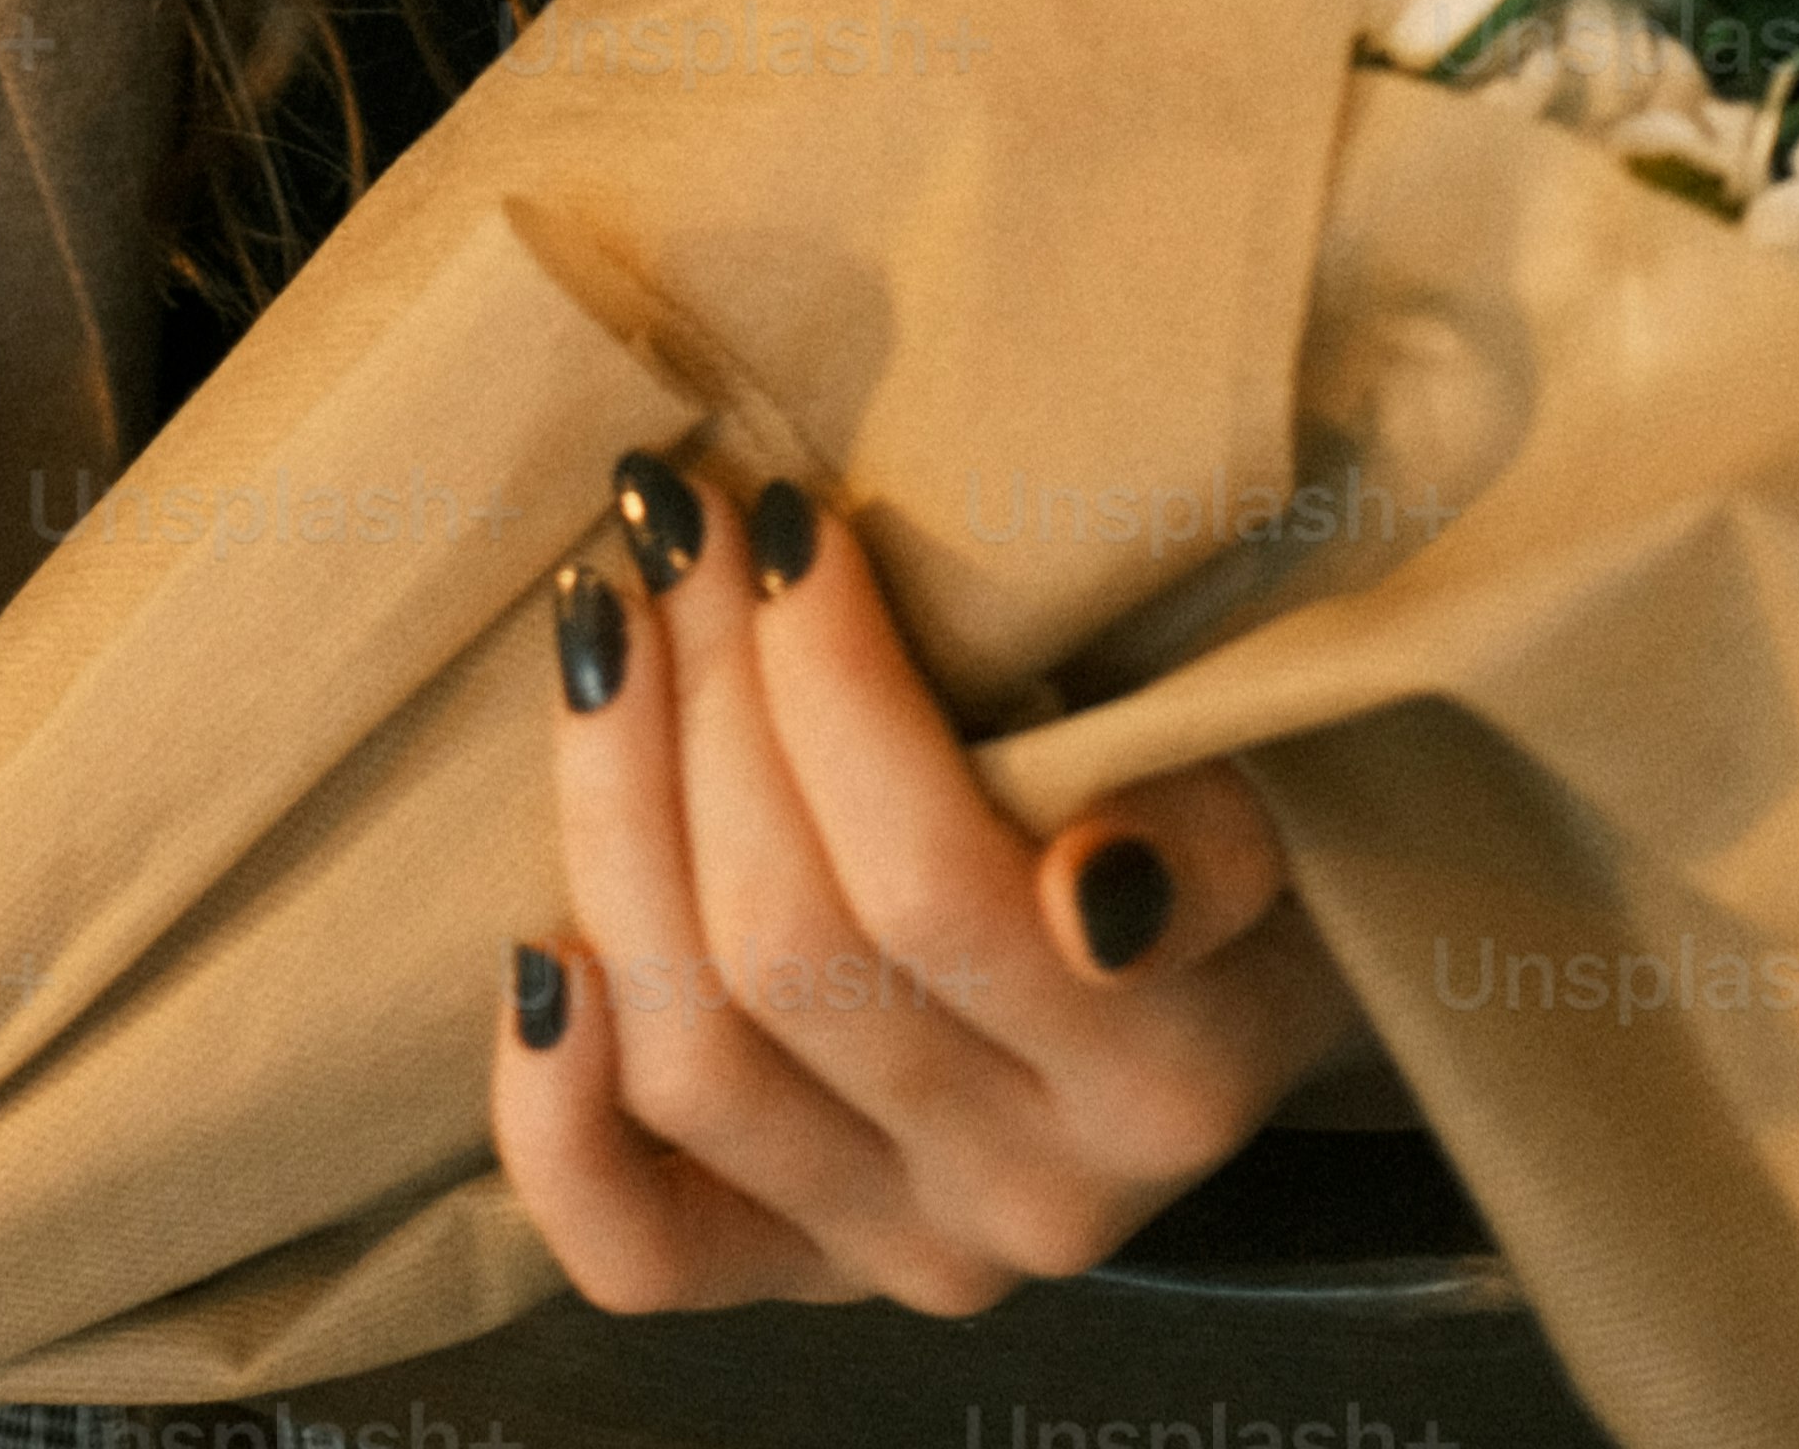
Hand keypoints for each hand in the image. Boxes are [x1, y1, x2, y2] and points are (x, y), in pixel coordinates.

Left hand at [492, 452, 1357, 1316]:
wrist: (1223, 1000)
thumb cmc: (1212, 828)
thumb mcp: (1262, 803)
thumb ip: (1201, 841)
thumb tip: (1091, 895)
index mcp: (1161, 1081)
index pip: (934, 882)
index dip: (829, 690)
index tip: (791, 520)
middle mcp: (1025, 1199)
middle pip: (787, 948)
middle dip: (712, 697)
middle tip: (685, 528)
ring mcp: (895, 1253)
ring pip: (691, 1057)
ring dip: (614, 816)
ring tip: (605, 632)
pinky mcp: (787, 1279)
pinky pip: (632, 1247)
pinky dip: (553, 1113)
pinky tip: (536, 950)